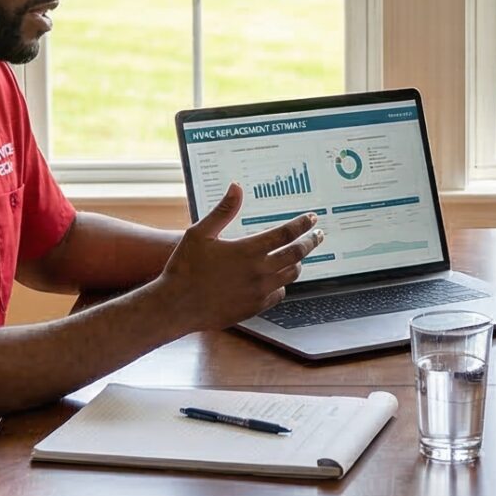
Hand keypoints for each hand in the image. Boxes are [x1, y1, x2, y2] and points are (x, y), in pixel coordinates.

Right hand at [154, 186, 320, 331]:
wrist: (176, 307)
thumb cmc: (184, 267)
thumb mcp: (199, 233)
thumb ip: (223, 210)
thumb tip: (236, 187)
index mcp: (247, 250)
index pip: (285, 234)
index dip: (301, 224)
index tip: (312, 218)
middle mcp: (258, 271)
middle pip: (296, 254)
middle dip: (311, 242)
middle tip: (318, 235)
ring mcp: (258, 292)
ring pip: (291, 275)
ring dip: (297, 263)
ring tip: (297, 255)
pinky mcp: (254, 307)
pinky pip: (278, 294)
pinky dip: (281, 284)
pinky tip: (276, 279)